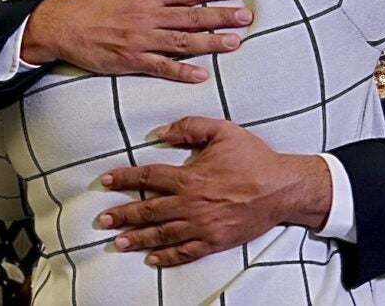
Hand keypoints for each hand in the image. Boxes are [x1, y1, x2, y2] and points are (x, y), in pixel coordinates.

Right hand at [22, 0, 251, 82]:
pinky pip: (161, 68)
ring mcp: (141, 41)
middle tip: (246, 17)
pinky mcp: (132, 61)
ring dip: (210, 43)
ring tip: (234, 43)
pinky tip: (201, 75)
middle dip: (221, 16)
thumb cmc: (90, 1)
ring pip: (182, 42)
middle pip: (192, 16)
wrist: (60, 26)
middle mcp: (149, 17)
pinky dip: (181, 72)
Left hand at [98, 116, 331, 266]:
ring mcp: (201, 225)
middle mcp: (191, 204)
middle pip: (148, 210)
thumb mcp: (224, 131)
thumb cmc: (254, 158)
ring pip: (162, 234)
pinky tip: (151, 258)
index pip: (149, 176)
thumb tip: (161, 132)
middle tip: (102, 220)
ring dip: (137, 238)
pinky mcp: (214, 241)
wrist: (281, 188)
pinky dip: (166, 256)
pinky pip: (185, 252)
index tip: (106, 181)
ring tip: (117, 242)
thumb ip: (191, 126)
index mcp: (190, 177)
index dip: (125, 178)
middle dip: (123, 215)